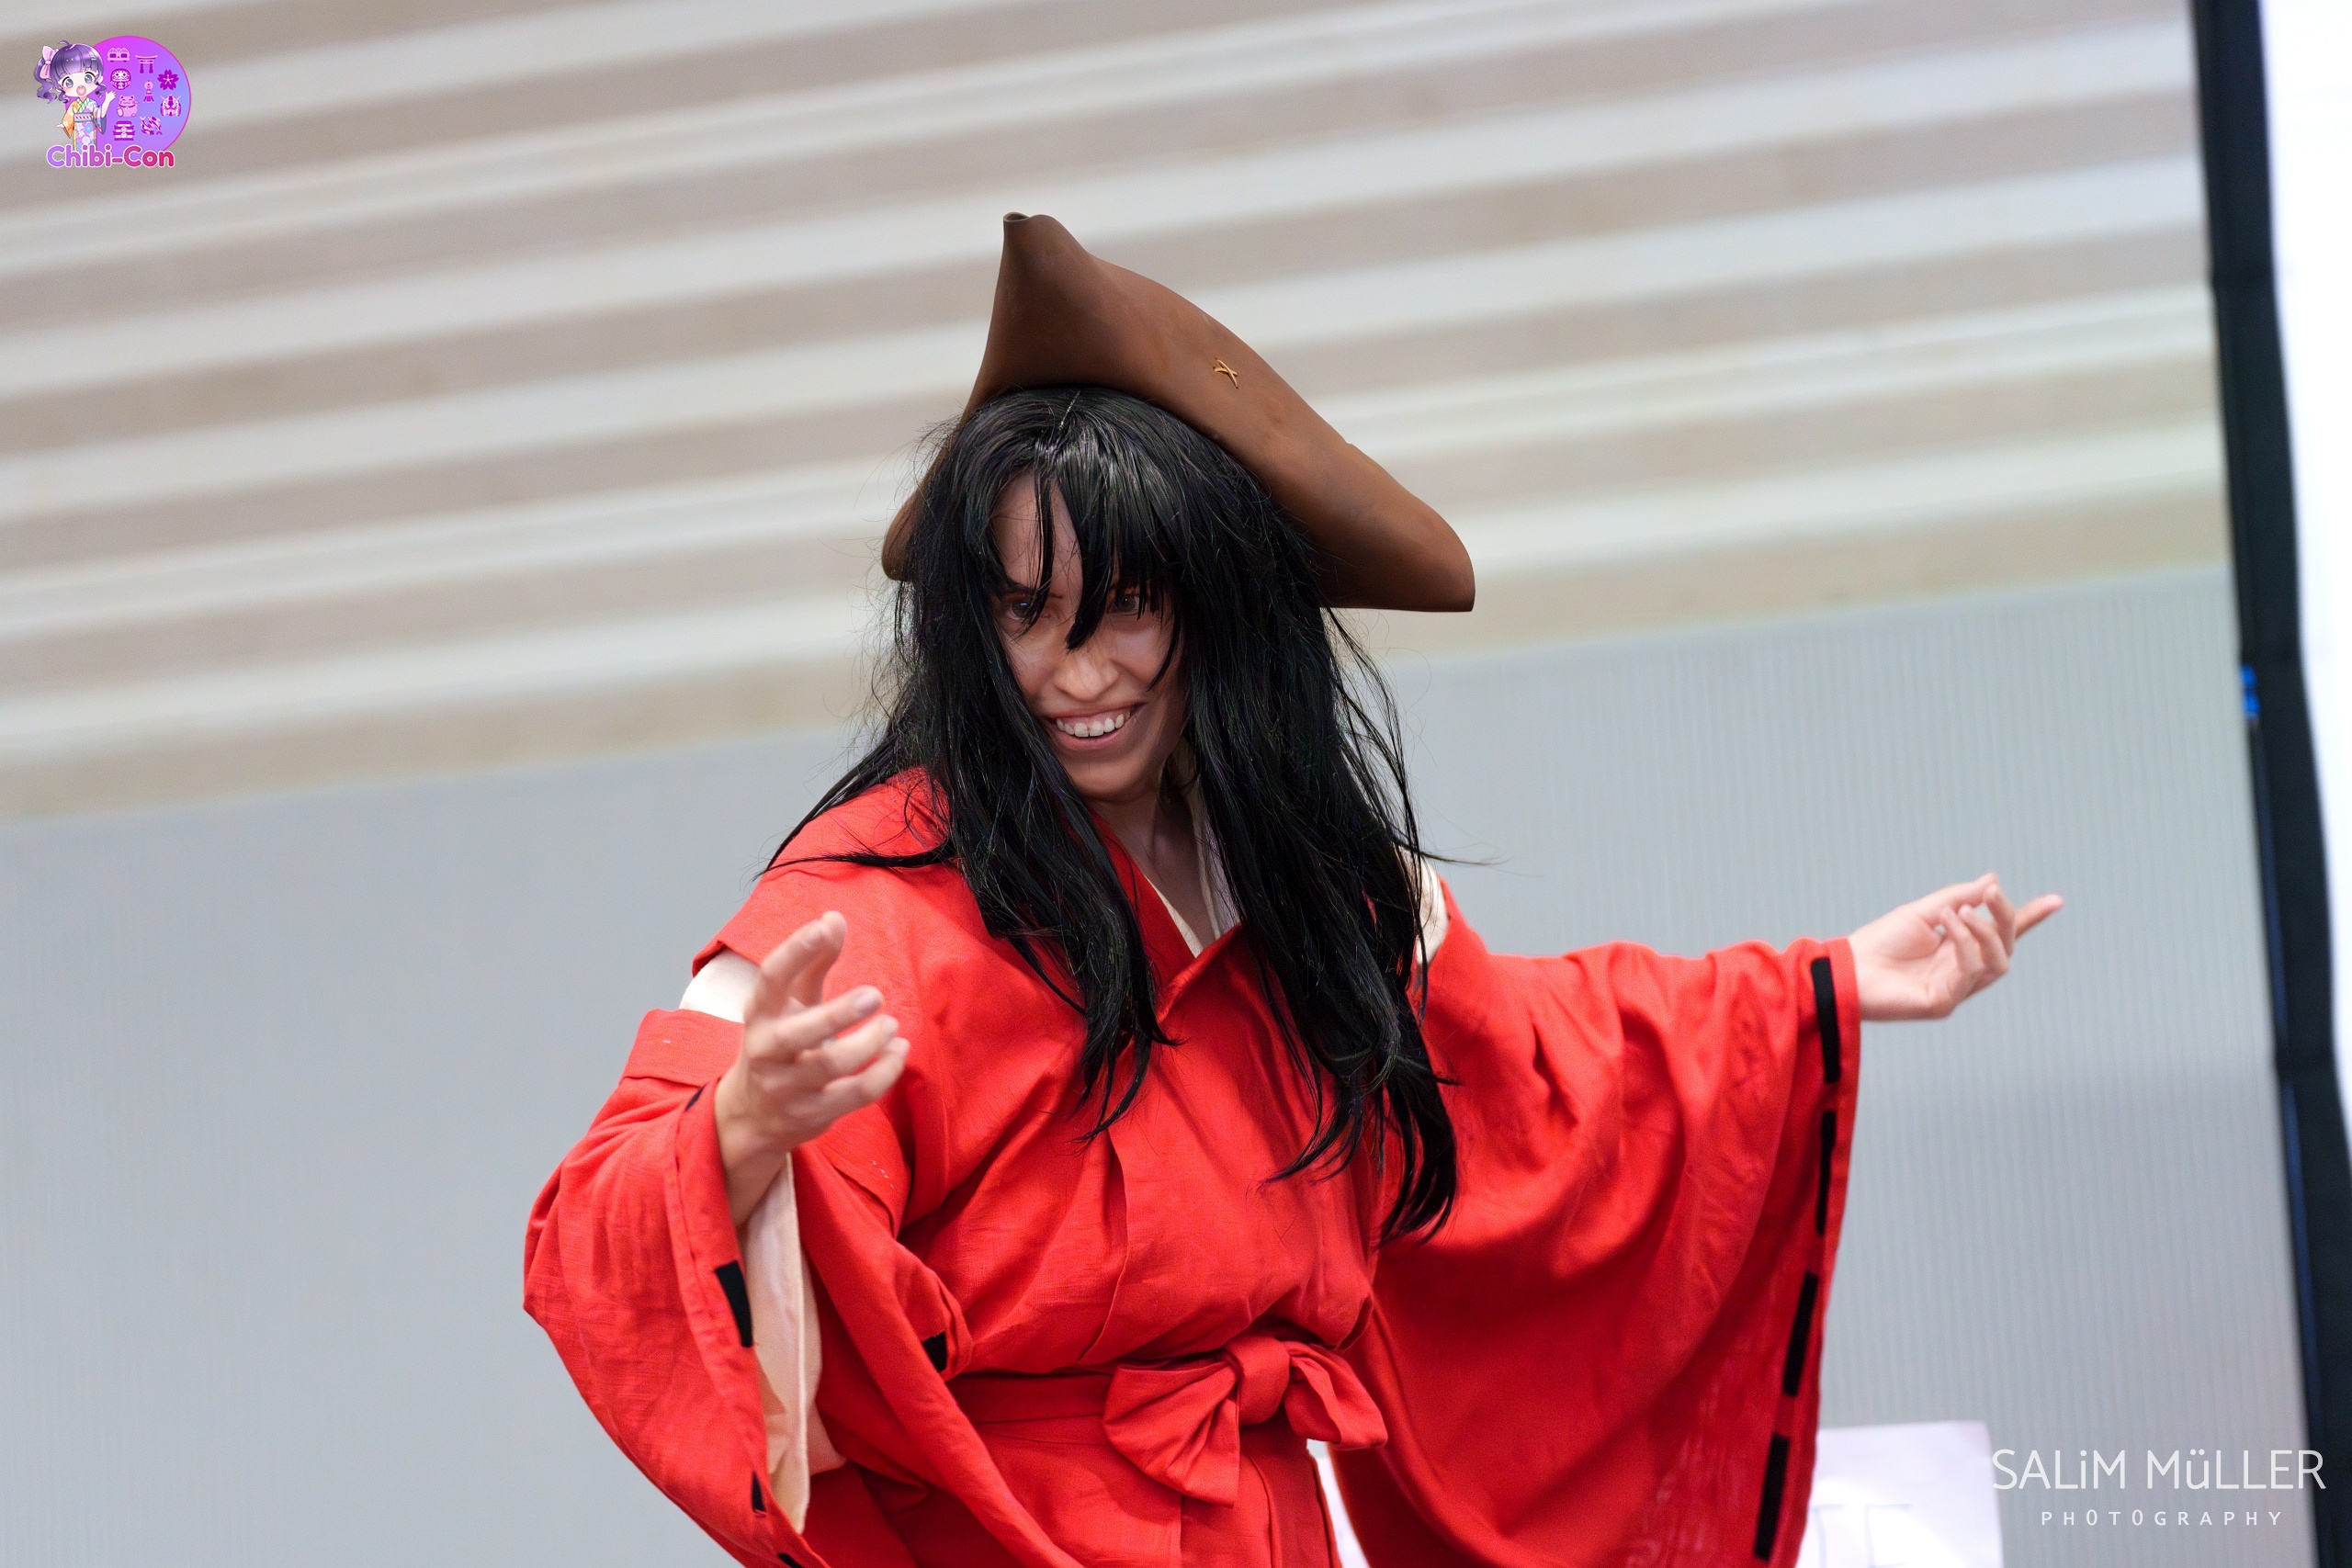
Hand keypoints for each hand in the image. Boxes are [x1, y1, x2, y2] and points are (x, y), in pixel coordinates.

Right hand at [712, 912, 906, 1224]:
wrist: (753, 1115)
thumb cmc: (781, 1043)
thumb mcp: (790, 1003)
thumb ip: (812, 962)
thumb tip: (835, 917)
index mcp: (759, 1014)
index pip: (771, 977)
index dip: (796, 949)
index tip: (826, 925)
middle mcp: (766, 1051)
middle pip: (799, 1033)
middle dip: (839, 1013)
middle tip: (876, 995)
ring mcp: (787, 1087)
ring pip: (832, 1066)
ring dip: (869, 1043)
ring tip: (891, 1026)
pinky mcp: (812, 1115)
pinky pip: (855, 1094)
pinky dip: (884, 1072)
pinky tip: (898, 1051)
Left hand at [1848, 874, 2062, 1021]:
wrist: (1846, 969)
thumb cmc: (1879, 942)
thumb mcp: (1922, 911)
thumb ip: (1959, 897)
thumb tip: (1993, 879)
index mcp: (1959, 949)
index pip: (2002, 934)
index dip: (2029, 919)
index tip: (2057, 900)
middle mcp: (1963, 971)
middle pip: (2005, 947)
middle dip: (2005, 917)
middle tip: (1992, 894)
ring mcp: (1956, 989)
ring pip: (1998, 963)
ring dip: (1984, 930)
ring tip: (1958, 910)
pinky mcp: (1944, 1002)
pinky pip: (1971, 970)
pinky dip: (1965, 942)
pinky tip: (1946, 922)